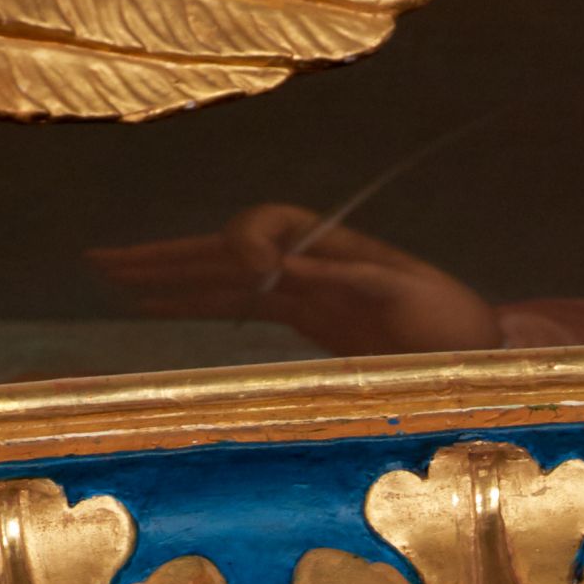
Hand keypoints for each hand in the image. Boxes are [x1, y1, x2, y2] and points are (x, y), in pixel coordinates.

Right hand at [88, 206, 499, 355]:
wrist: (481, 355)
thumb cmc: (453, 323)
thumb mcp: (406, 295)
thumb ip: (343, 276)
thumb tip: (278, 267)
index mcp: (332, 244)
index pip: (261, 227)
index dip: (243, 244)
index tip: (253, 270)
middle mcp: (308, 262)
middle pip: (220, 251)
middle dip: (163, 256)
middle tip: (101, 261)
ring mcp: (302, 292)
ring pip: (219, 279)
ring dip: (165, 279)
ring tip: (111, 278)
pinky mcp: (305, 322)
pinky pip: (237, 307)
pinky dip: (195, 304)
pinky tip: (158, 306)